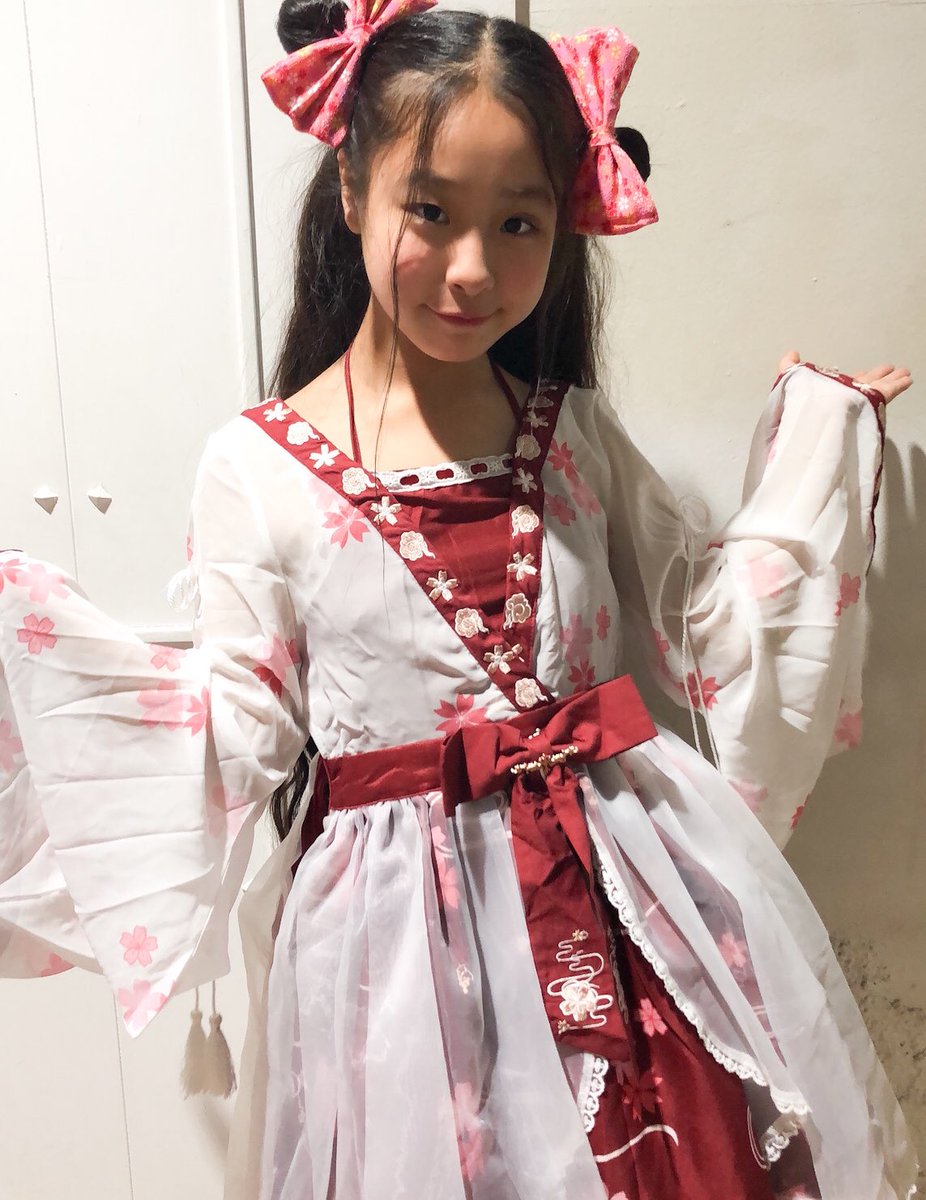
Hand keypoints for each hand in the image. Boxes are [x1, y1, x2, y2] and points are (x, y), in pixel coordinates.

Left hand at [777, 349, 912, 404]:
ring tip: (904, 373)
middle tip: (890, 369)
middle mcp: (844, 399)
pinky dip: (896, 386)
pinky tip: (907, 381)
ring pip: (877, 388)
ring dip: (891, 380)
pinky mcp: (868, 406)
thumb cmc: (798, 413)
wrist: (809, 434)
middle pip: (865, 384)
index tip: (865, 372)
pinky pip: (884, 394)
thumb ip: (790, 370)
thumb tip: (792, 353)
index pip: (845, 384)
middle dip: (877, 377)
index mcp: (828, 395)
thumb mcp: (790, 385)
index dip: (856, 377)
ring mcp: (856, 403)